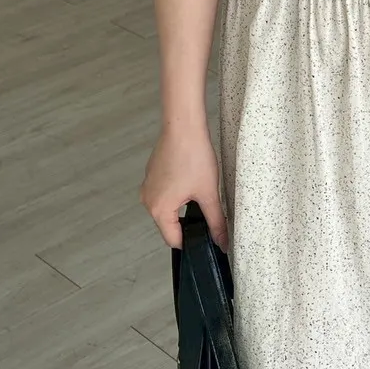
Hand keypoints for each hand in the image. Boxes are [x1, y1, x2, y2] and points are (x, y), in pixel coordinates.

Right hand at [140, 124, 227, 250]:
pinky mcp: (152, 175)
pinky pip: (164, 194)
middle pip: (169, 225)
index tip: (207, 236)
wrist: (184, 127)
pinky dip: (177, 194)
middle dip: (188, 223)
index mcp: (158, 209)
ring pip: (167, 209)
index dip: (192, 241)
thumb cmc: (193, 156)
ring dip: (183, 208)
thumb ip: (215, 222)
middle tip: (208, 211)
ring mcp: (148, 187)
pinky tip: (191, 182)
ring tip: (200, 193)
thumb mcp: (209, 193)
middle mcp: (148, 200)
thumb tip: (221, 241)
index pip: (174, 240)